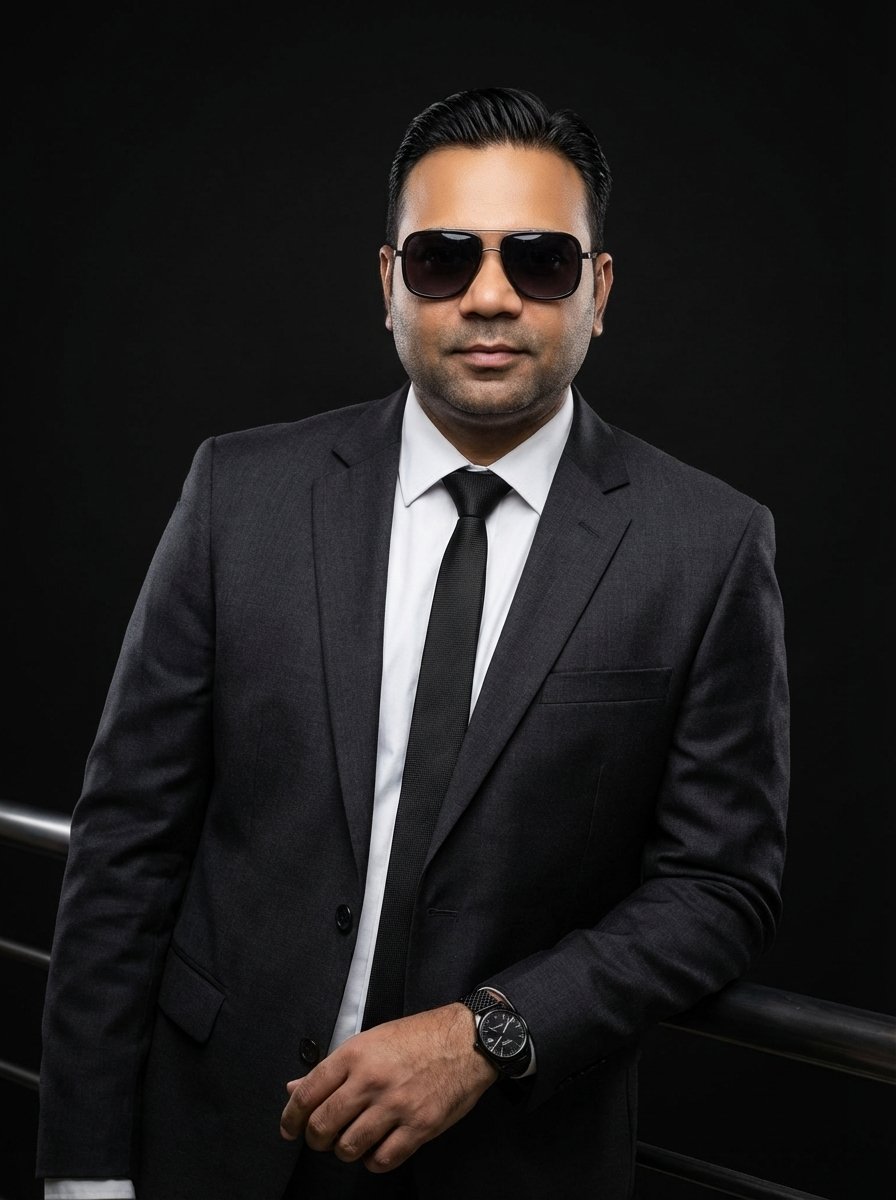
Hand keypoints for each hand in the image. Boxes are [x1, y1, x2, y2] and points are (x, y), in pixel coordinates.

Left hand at [279, 1003, 496, 1171]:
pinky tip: (377, 1148)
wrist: (466, 1041)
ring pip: (348, 1147)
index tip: (289, 1129)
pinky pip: (382, 1160)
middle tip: (322, 1138)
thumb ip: (332, 1068)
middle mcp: (371, 1080)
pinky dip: (374, 1160)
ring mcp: (395, 1105)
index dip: (291, 1118)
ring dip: (345, 1150)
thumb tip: (294, 1089)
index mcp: (355, 1054)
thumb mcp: (370, 1040)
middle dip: (315, 1139)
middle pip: (323, 1126)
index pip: (307, 1093)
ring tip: (352, 1140)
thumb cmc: (417, 1037)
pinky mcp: (419, 1126)